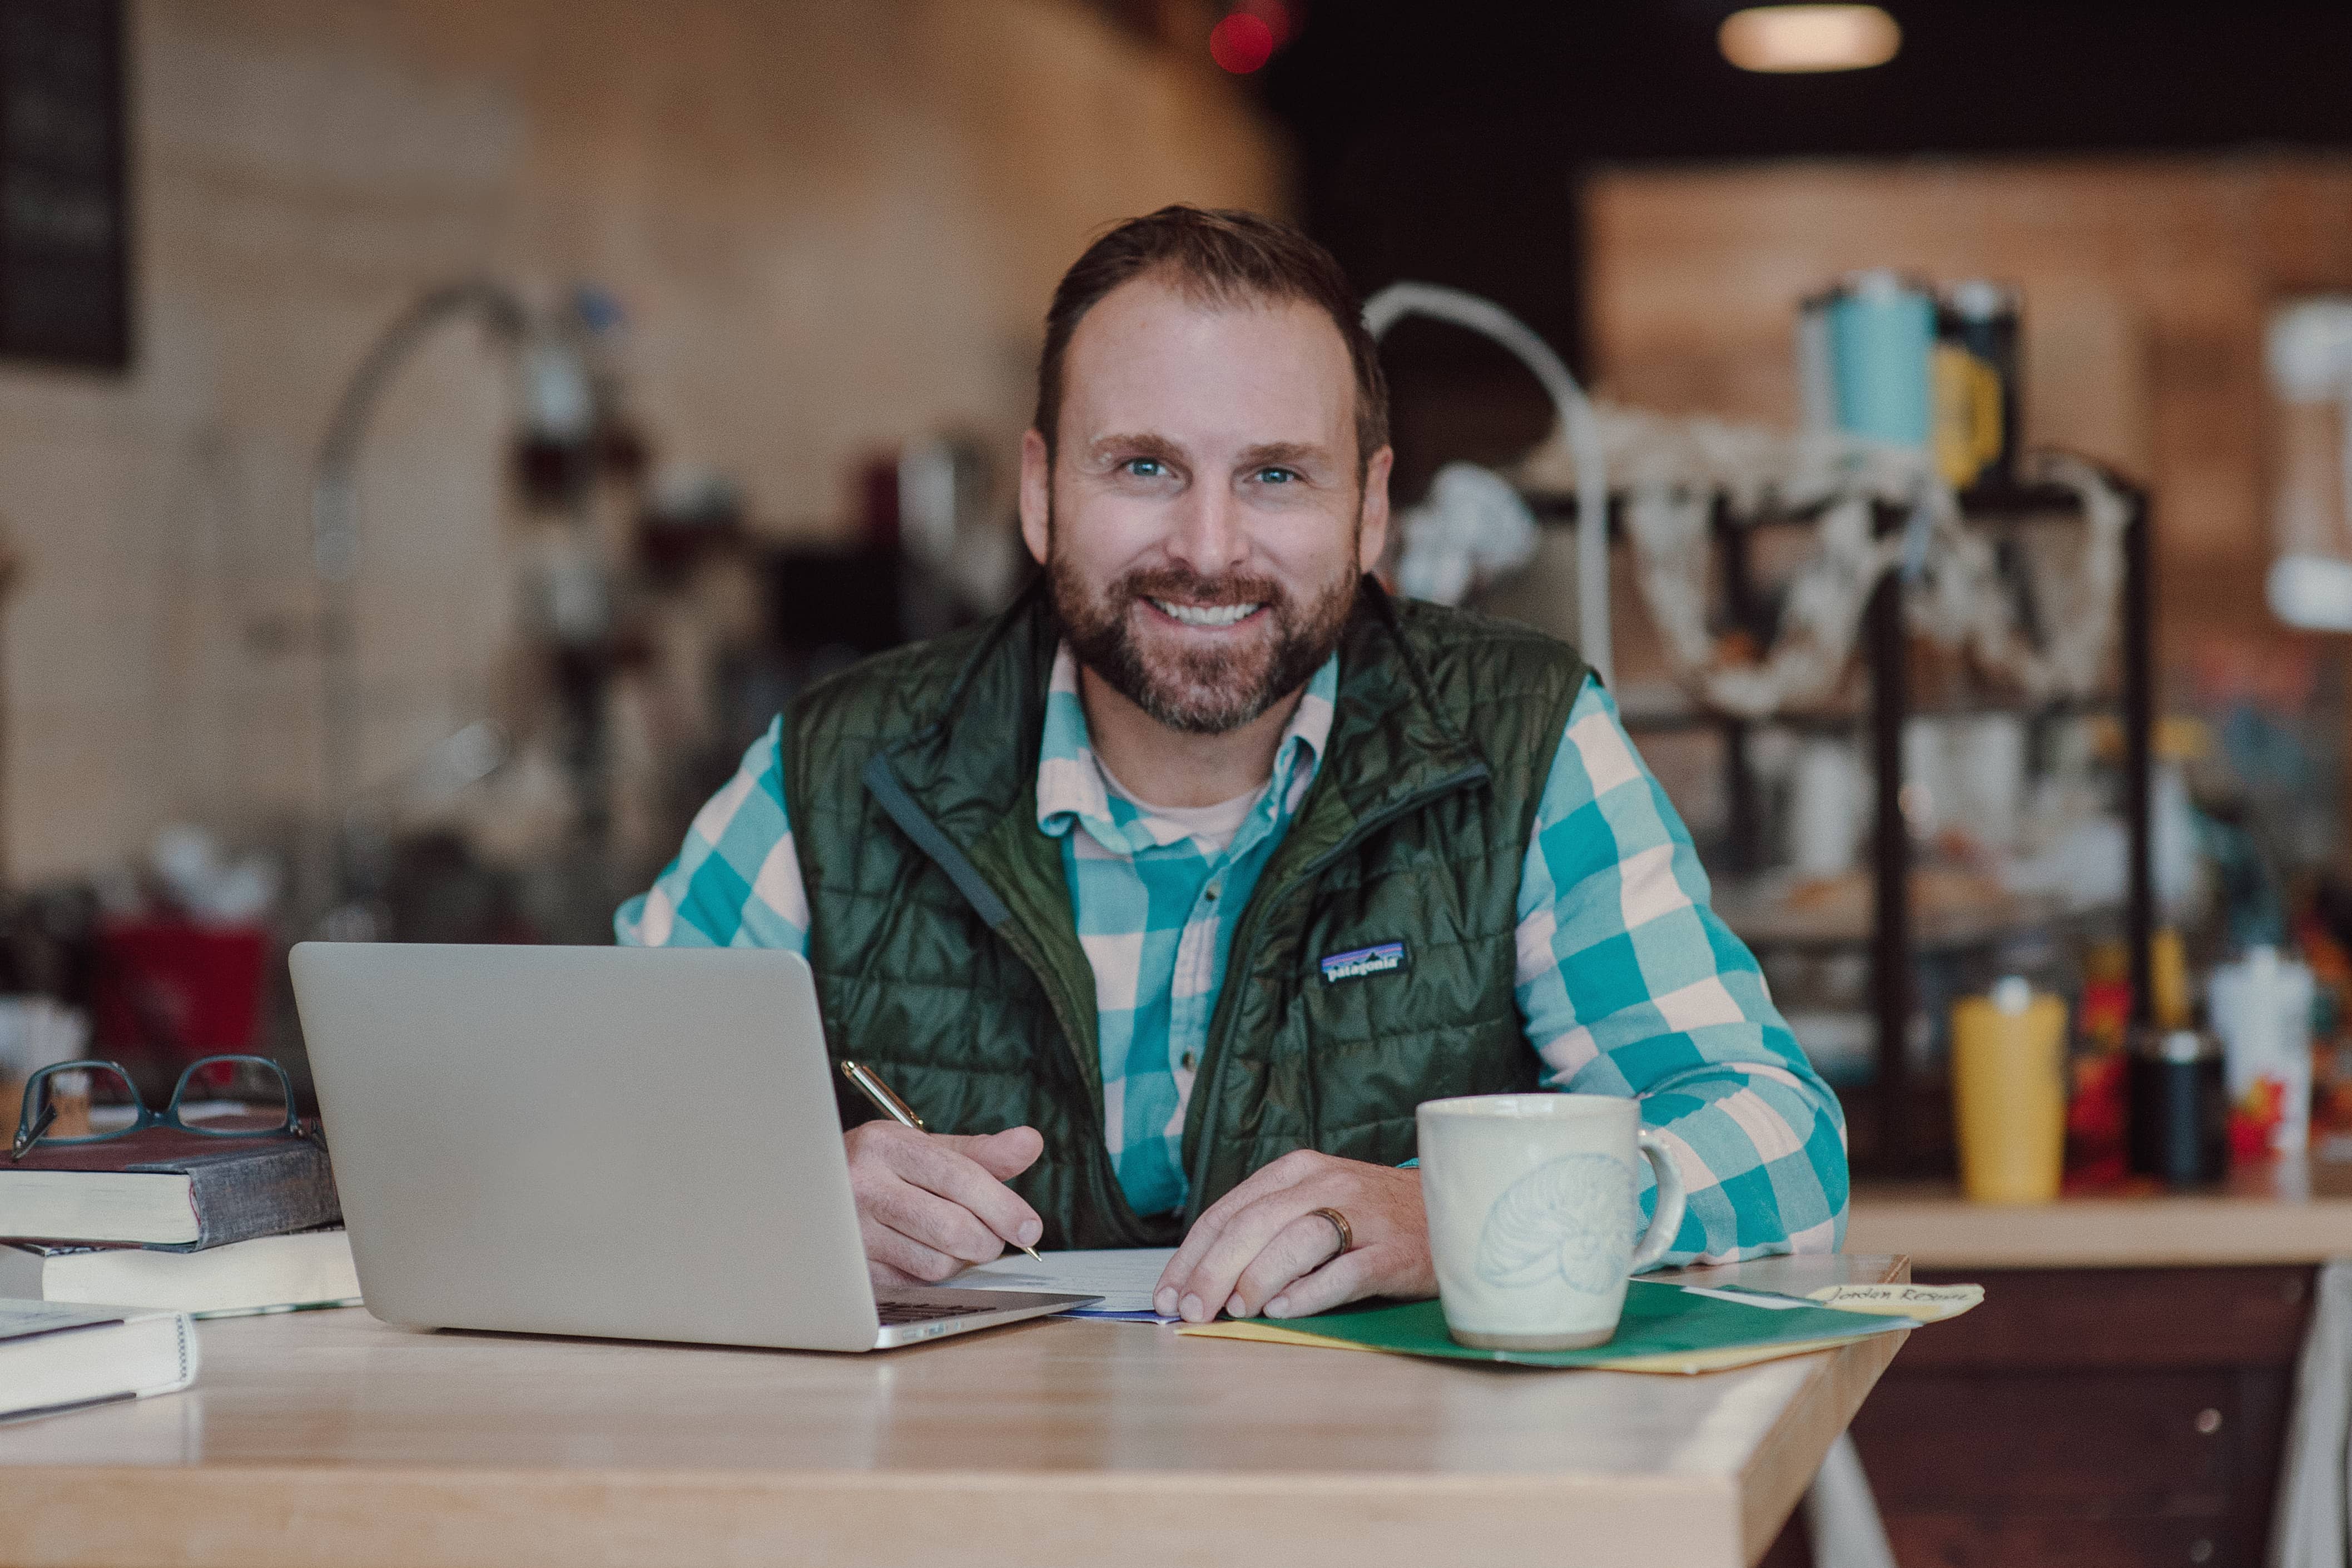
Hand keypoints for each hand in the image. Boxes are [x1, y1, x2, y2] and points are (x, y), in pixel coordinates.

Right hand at [845, 1121, 1044, 1287]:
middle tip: (992, 1237)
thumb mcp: (924, 1148)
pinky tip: (924, 1251)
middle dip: (988, 1239)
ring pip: (937, 1263)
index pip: (959, 1178)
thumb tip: (1030, 1143)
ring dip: (960, 1259)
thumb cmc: (881, 1169)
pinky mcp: (853, 1269)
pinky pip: (915, 1282)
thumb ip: (980, 1152)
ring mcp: (853, 1231)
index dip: (1003, 1206)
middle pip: (952, 1228)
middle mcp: (863, 1186)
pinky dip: (932, 1272)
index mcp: (885, 1145)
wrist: (813, 1191)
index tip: (1030, 1228)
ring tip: (953, 1240)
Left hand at [1153, 1151, 1432, 1321]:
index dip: (1192, 1256)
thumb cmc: (1372, 1217)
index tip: (1169, 1294)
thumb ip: (1266, 1229)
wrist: (1455, 1210)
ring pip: (1296, 1240)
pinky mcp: (1395, 1251)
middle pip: (1255, 1224)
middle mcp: (1327, 1184)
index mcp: (1297, 1171)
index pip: (1229, 1212)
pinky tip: (1282, 1311)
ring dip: (1257, 1277)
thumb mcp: (1314, 1204)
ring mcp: (1364, 1216)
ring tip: (1235, 1310)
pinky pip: (1345, 1271)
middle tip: (1192, 1311)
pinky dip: (1309, 1293)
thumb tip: (1204, 1278)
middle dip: (1213, 1271)